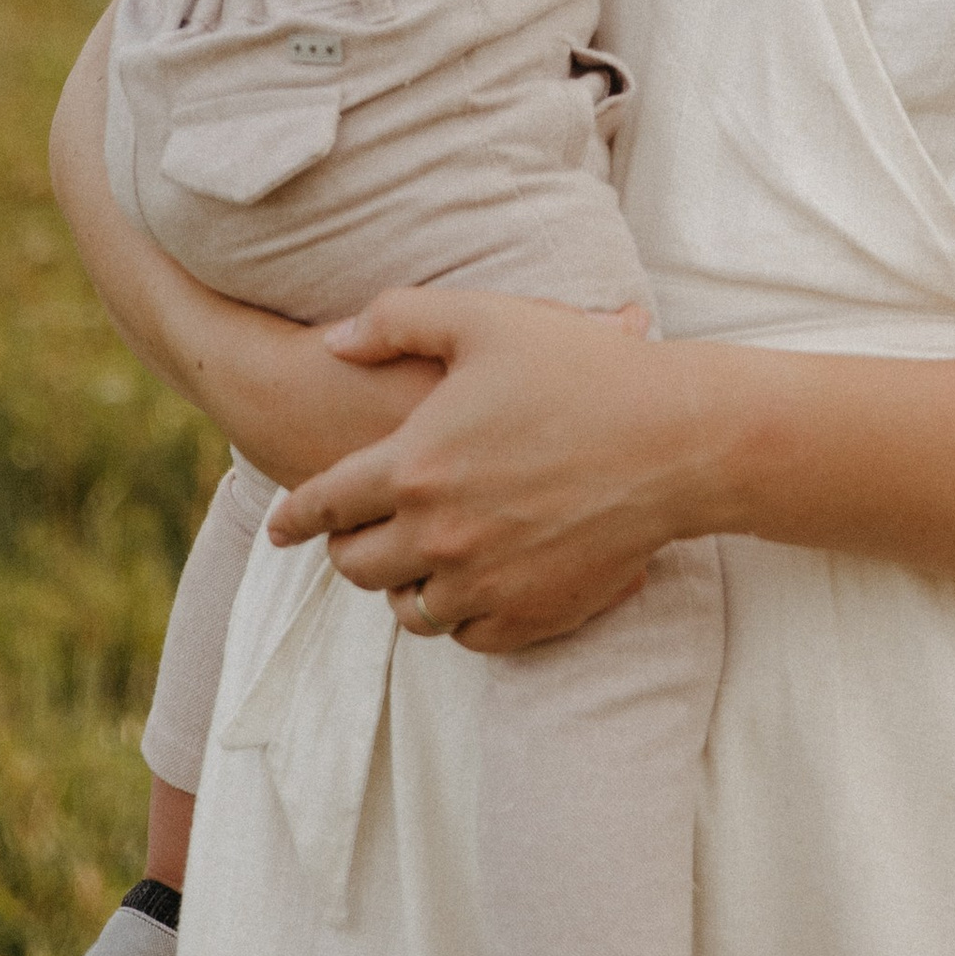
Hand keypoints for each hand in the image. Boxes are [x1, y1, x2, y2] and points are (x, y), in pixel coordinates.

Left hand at [264, 289, 703, 653]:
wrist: (675, 440)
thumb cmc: (581, 368)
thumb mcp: (482, 318)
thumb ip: (395, 321)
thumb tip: (332, 343)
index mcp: (416, 464)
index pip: (326, 503)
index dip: (294, 515)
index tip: (279, 527)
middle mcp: (441, 534)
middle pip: (358, 566)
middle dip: (346, 550)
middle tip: (354, 537)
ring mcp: (487, 582)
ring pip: (410, 610)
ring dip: (400, 587)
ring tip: (410, 564)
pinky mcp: (533, 615)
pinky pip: (468, 637)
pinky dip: (457, 617)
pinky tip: (467, 588)